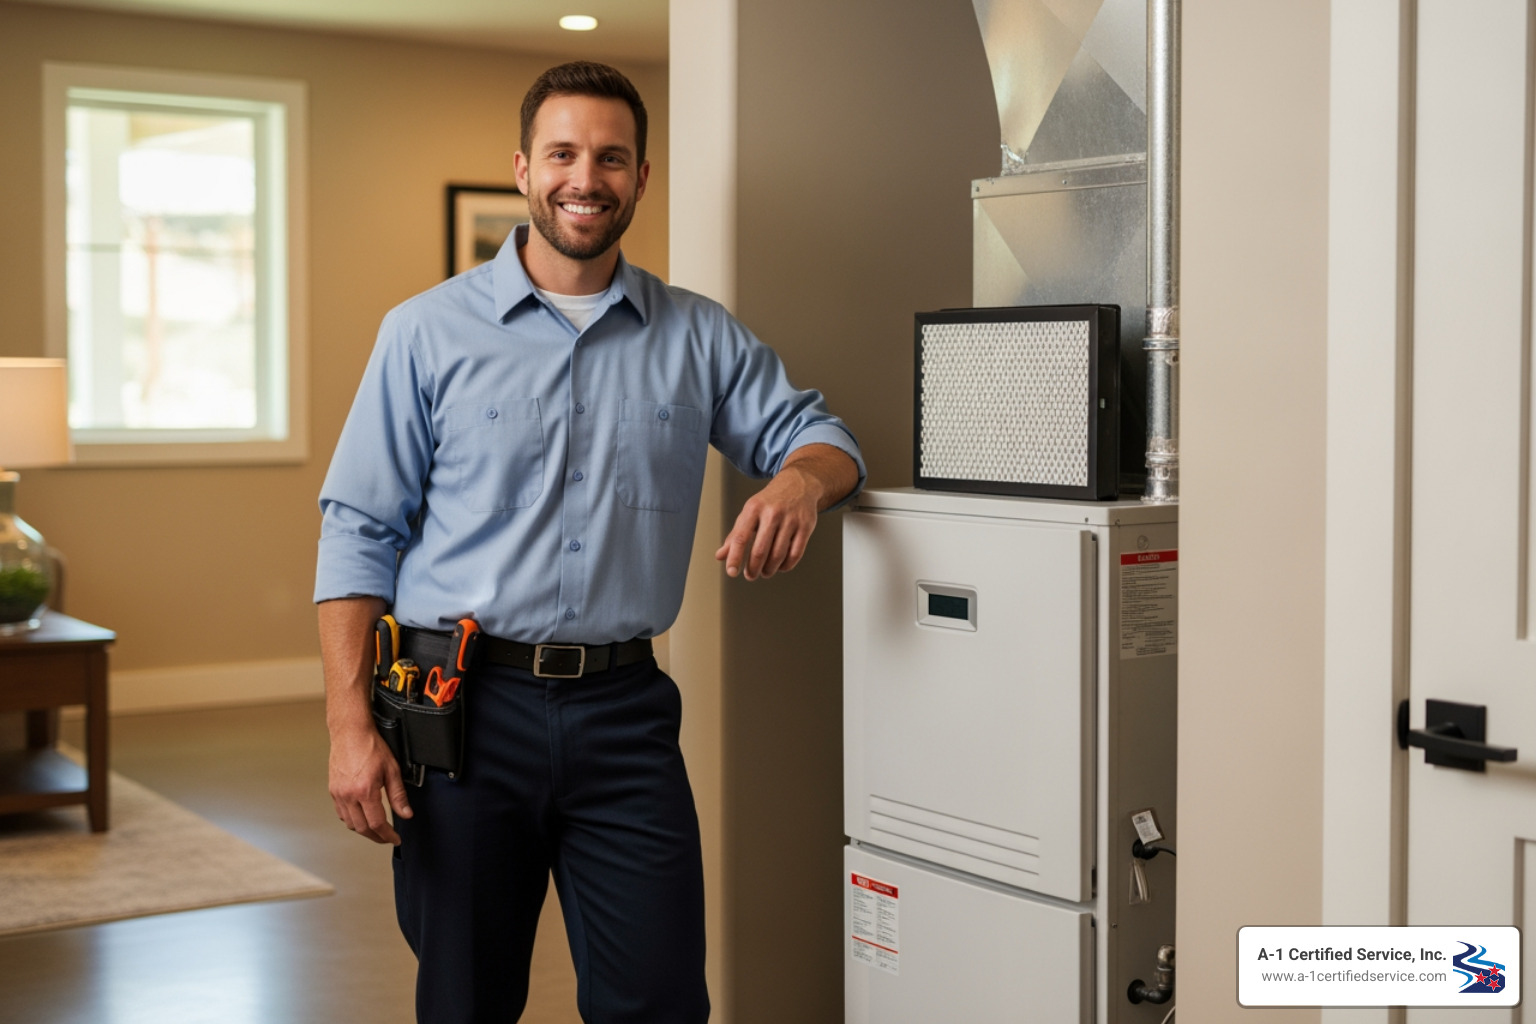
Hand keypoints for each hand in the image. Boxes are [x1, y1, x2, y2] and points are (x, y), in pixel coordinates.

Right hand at [328, 720, 411, 844]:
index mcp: (365, 791)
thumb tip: (406, 813)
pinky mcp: (333, 791)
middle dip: (376, 837)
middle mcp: (349, 795)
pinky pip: (341, 813)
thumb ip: (398, 795)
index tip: (395, 839)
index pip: (377, 823)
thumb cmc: (371, 746)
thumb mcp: (392, 770)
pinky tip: (361, 817)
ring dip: (364, 830)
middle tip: (387, 838)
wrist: (350, 733)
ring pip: (350, 823)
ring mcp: (338, 794)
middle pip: (362, 828)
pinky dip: (352, 820)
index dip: (387, 835)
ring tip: (376, 829)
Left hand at [715, 464, 821, 579]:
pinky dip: (786, 565)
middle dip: (753, 568)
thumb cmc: (770, 501)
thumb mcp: (749, 512)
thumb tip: (721, 556)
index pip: (741, 538)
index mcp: (754, 508)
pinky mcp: (806, 526)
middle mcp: (772, 513)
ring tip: (765, 572)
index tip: (731, 572)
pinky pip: (795, 553)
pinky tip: (781, 566)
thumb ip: (735, 535)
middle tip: (750, 575)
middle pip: (760, 550)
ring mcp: (791, 519)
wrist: (798, 484)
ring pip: (778, 555)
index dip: (735, 557)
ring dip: (769, 569)